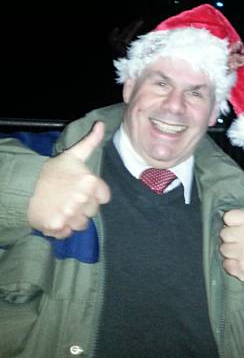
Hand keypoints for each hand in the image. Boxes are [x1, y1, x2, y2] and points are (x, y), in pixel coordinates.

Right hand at [27, 121, 110, 238]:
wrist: (25, 186)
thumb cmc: (53, 171)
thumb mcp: (74, 154)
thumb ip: (91, 142)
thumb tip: (102, 124)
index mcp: (90, 182)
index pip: (105, 197)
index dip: (95, 194)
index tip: (84, 190)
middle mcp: (82, 200)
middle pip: (93, 211)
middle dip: (84, 206)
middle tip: (71, 197)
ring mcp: (69, 215)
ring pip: (82, 224)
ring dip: (75, 218)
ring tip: (63, 207)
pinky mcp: (57, 227)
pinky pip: (68, 233)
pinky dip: (63, 228)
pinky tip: (56, 216)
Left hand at [220, 179, 243, 284]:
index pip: (227, 217)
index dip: (234, 222)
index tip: (243, 227)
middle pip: (223, 234)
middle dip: (232, 238)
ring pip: (223, 249)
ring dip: (231, 252)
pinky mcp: (243, 269)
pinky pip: (226, 265)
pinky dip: (233, 266)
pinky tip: (243, 263)